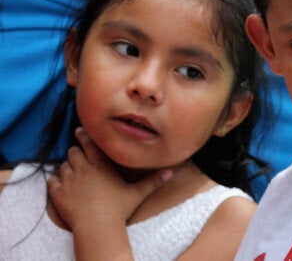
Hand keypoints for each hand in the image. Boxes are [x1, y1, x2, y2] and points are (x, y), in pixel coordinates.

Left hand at [48, 127, 172, 228]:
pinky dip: (55, 181)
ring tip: (71, 172)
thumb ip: (153, 181)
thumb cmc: (118, 210)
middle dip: (75, 153)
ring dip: (66, 168)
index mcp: (102, 167)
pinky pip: (52, 181)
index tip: (80, 131)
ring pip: (62, 166)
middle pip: (73, 152)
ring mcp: (70, 181)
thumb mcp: (137, 194)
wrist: (98, 228)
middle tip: (78, 156)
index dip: (84, 136)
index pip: (90, 145)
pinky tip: (61, 185)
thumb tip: (171, 172)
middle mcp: (84, 170)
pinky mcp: (59, 194)